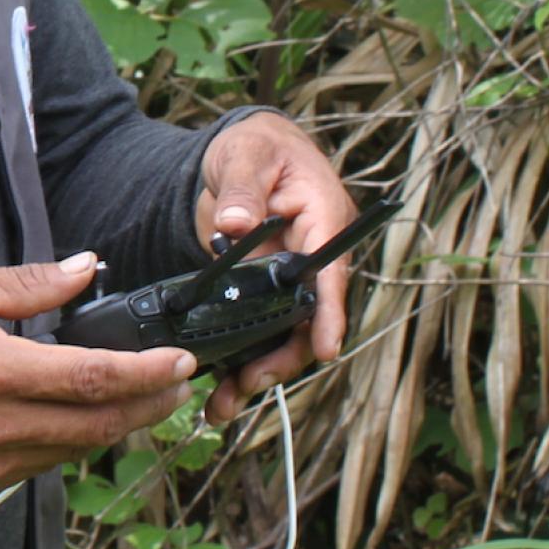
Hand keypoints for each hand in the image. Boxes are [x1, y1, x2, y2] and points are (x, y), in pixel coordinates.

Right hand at [0, 253, 196, 502]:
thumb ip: (26, 284)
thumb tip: (85, 269)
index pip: (92, 379)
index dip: (146, 374)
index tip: (179, 362)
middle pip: (96, 425)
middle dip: (147, 406)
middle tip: (176, 387)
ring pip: (72, 451)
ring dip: (112, 427)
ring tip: (138, 401)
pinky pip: (36, 467)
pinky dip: (66, 444)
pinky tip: (76, 421)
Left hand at [195, 111, 359, 419]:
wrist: (240, 150)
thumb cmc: (255, 145)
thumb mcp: (245, 155)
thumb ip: (241, 187)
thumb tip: (236, 224)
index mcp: (322, 218)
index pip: (330, 272)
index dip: (328, 313)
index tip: (325, 348)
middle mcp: (312, 254)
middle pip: (307, 317)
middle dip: (283, 357)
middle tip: (249, 385)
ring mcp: (289, 276)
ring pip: (283, 332)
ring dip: (258, 368)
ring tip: (225, 403)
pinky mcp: (264, 289)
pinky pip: (259, 328)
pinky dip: (240, 355)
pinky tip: (217, 384)